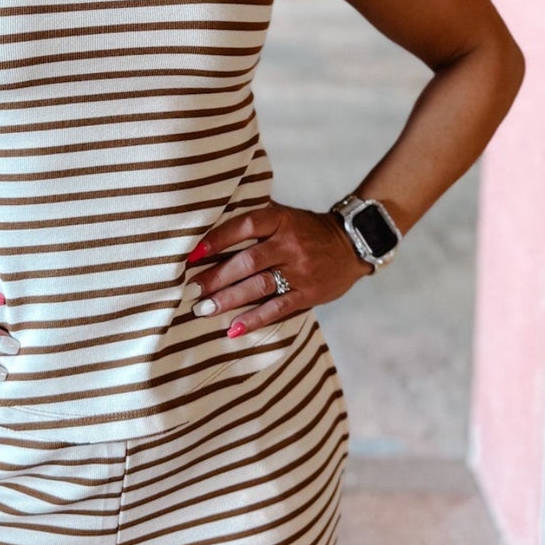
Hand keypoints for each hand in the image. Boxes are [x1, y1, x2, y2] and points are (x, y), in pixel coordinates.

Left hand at [188, 200, 364, 336]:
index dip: (217, 239)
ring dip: (228, 300)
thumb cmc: (307, 230)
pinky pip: (278, 308)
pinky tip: (234, 329)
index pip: (244, 226)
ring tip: (204, 310)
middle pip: (247, 261)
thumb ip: (257, 221)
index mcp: (281, 220)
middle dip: (216, 277)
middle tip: (192, 291)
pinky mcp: (308, 293)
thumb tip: (213, 230)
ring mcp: (300, 270)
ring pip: (258, 286)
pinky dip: (255, 319)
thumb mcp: (286, 216)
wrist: (352, 244)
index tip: (192, 254)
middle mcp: (289, 244)